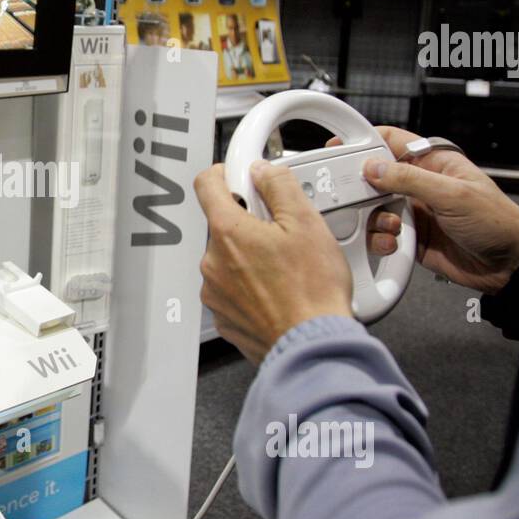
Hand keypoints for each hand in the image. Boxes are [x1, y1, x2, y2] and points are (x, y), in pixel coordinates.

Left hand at [194, 161, 352, 363]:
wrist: (312, 346)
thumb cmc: (312, 292)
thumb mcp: (306, 223)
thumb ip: (279, 186)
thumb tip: (263, 172)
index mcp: (228, 233)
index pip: (206, 185)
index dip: (224, 174)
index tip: (239, 177)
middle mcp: (212, 263)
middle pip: (223, 226)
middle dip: (249, 223)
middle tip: (282, 233)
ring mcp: (215, 293)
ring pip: (228, 260)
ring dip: (250, 257)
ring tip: (285, 268)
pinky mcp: (224, 318)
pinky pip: (232, 290)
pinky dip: (250, 286)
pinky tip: (278, 291)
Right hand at [339, 127, 518, 293]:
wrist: (510, 265)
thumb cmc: (497, 222)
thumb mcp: (453, 194)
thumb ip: (409, 179)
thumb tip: (372, 168)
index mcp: (434, 162)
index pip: (392, 142)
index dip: (365, 142)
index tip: (340, 148)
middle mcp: (420, 185)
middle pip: (376, 178)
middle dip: (364, 190)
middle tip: (357, 198)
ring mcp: (414, 211)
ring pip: (375, 209)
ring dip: (376, 219)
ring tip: (393, 226)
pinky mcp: (410, 237)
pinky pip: (382, 235)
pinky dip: (382, 240)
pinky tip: (395, 242)